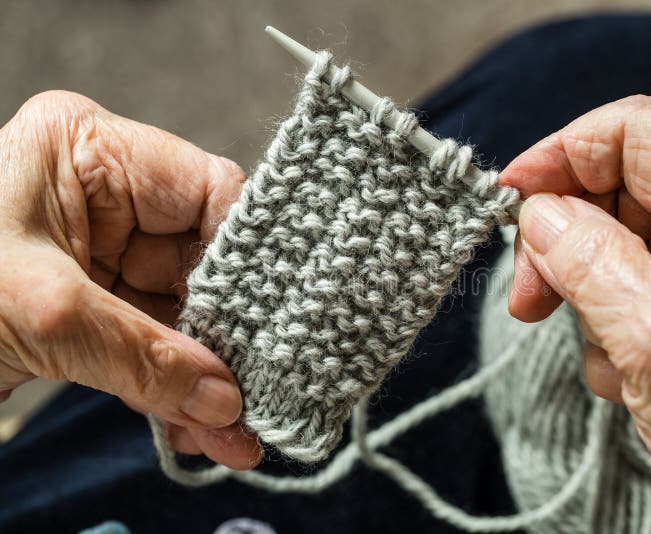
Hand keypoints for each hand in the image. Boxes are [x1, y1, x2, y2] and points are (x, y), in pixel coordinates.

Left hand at [0, 91, 260, 469]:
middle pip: (202, 262)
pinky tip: (203, 431)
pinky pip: (154, 350)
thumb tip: (224, 399)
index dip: (248, 250)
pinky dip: (177, 393)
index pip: (207, 189)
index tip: (283, 309)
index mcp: (91, 152)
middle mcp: (106, 199)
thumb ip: (142, 355)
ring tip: (239, 428)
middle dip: (230, 331)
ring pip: (182, 316)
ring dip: (208, 376)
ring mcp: (103, 257)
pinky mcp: (95, 309)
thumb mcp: (39, 310)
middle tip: (267, 382)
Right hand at [502, 95, 650, 532]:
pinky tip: (626, 372)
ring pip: (617, 236)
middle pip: (618, 184)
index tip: (506, 200)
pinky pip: (635, 280)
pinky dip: (611, 320)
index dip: (558, 156)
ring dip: (586, 293)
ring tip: (605, 357)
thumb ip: (588, 261)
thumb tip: (536, 210)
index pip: (631, 131)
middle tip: (528, 300)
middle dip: (562, 238)